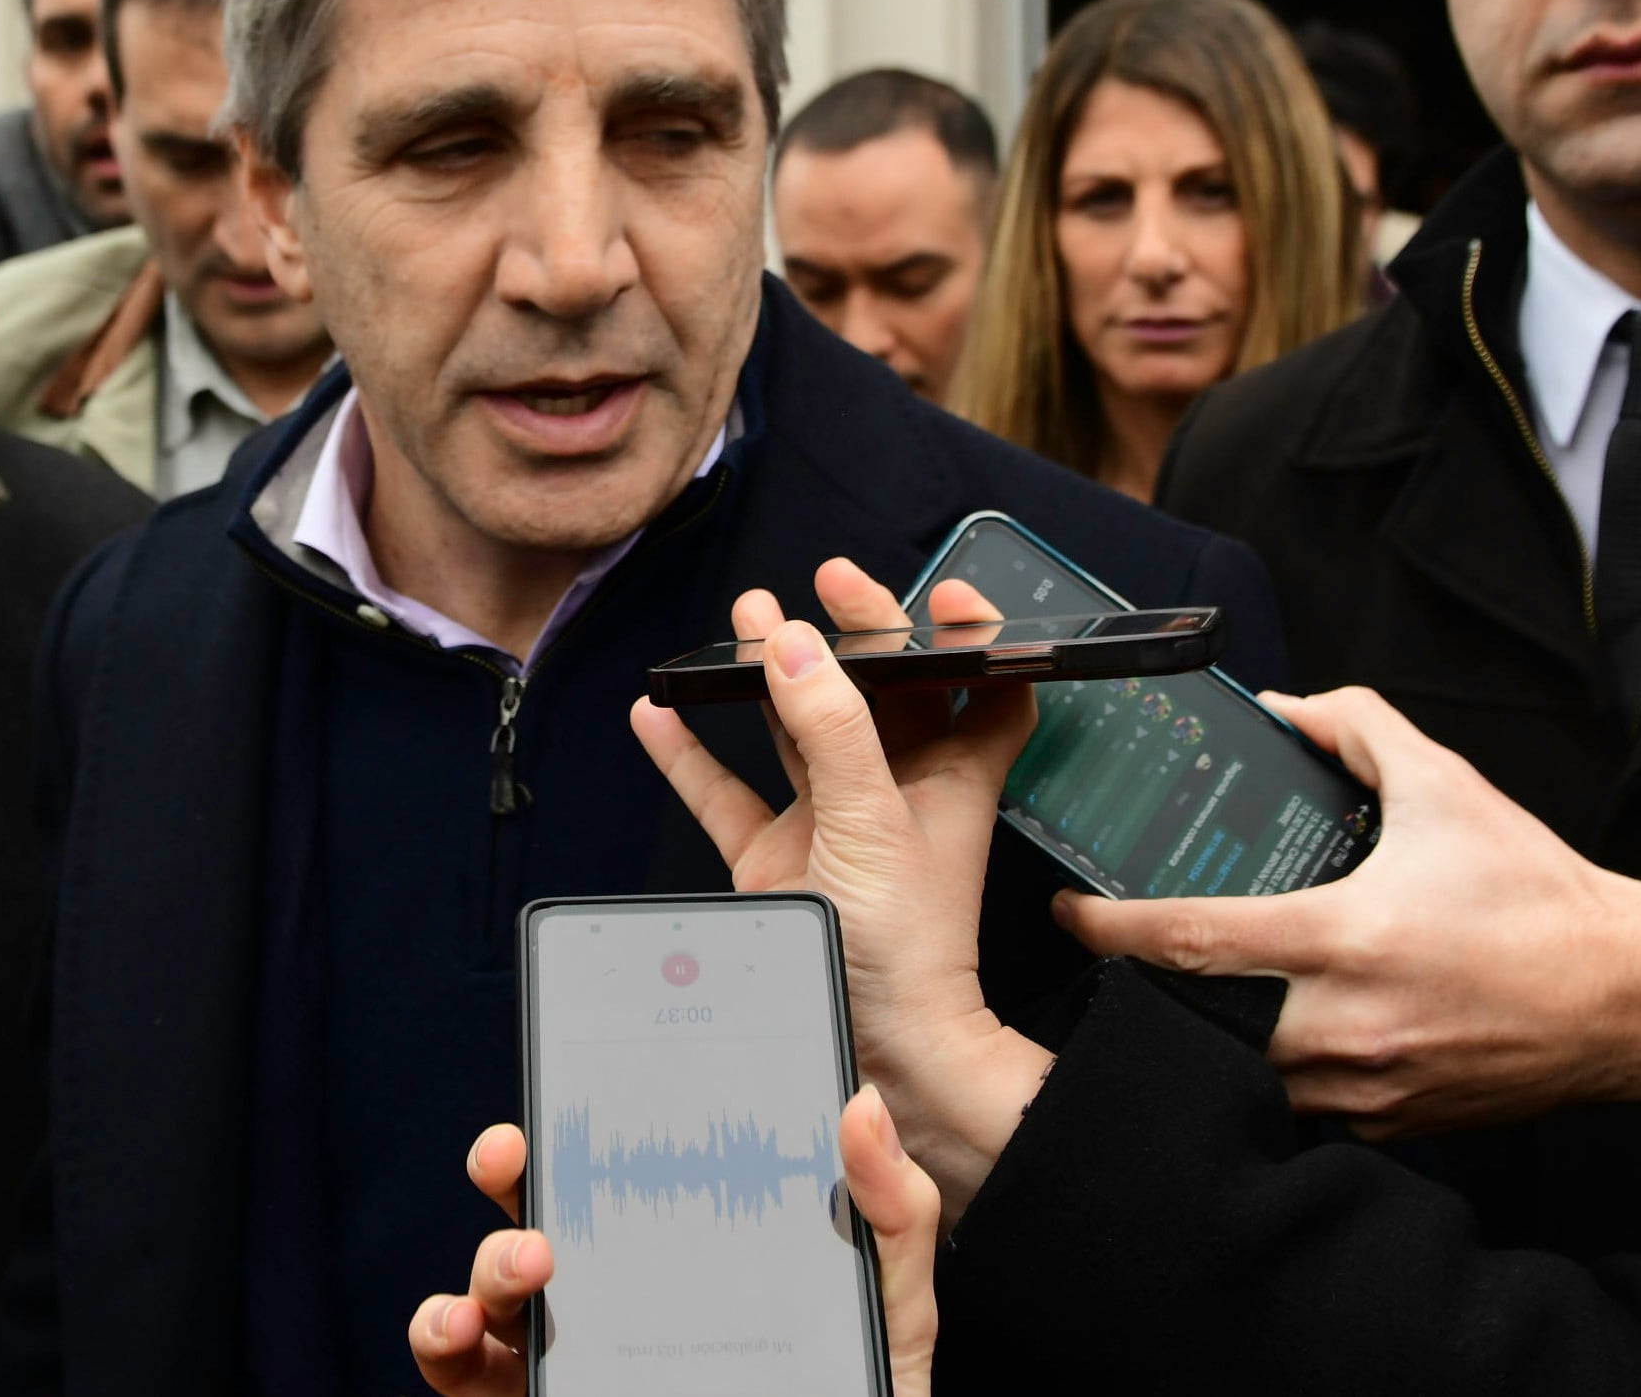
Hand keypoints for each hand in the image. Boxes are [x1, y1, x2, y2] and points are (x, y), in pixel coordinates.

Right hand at [409, 1088, 941, 1396]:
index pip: (612, 1160)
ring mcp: (567, 1349)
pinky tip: (463, 1326)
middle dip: (506, 1168)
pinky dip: (441, 1337)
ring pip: (483, 1287)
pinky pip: (464, 1371)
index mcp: (676, 1237)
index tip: (564, 1081)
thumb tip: (861, 1103)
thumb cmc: (854, 1381)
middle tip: (517, 1153)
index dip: (576, 1112)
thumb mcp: (887, 1292)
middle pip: (532, 1208)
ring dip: (480, 1259)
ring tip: (526, 1262)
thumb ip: (890, 1205)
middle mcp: (607, 1285)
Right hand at [629, 560, 1051, 1219]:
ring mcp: (828, 829)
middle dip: (850, 633)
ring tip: (744, 620)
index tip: (939, 597)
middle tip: (821, 583)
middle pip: (877, 692)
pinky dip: (690, 754)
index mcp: (948, 780)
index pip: (983, 689)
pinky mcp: (773, 865)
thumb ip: (833, 731)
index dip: (972, 639)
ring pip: (797, 731)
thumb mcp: (874, 824)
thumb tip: (796, 644)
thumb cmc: (908, 956)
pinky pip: (724, 795)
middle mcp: (892, 796)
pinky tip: (657, 715)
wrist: (877, 1058)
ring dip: (770, 676)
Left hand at [1059, 685, 1640, 1138]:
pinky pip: (1298, 1104)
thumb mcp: (1449, 788)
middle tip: (1107, 953)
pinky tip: (1260, 1030)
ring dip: (1201, 1032)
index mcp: (1346, 939)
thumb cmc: (1543, 900)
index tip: (1070, 908)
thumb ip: (1358, 727)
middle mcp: (1343, 1025)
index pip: (1193, 940)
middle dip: (1139, 988)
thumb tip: (1284, 708)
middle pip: (1194, 1016)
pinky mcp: (1389, 1125)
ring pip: (1240, 1069)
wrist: (1634, 1001)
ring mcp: (1364, 1087)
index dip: (1112, 928)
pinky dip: (1267, 1069)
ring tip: (1177, 988)